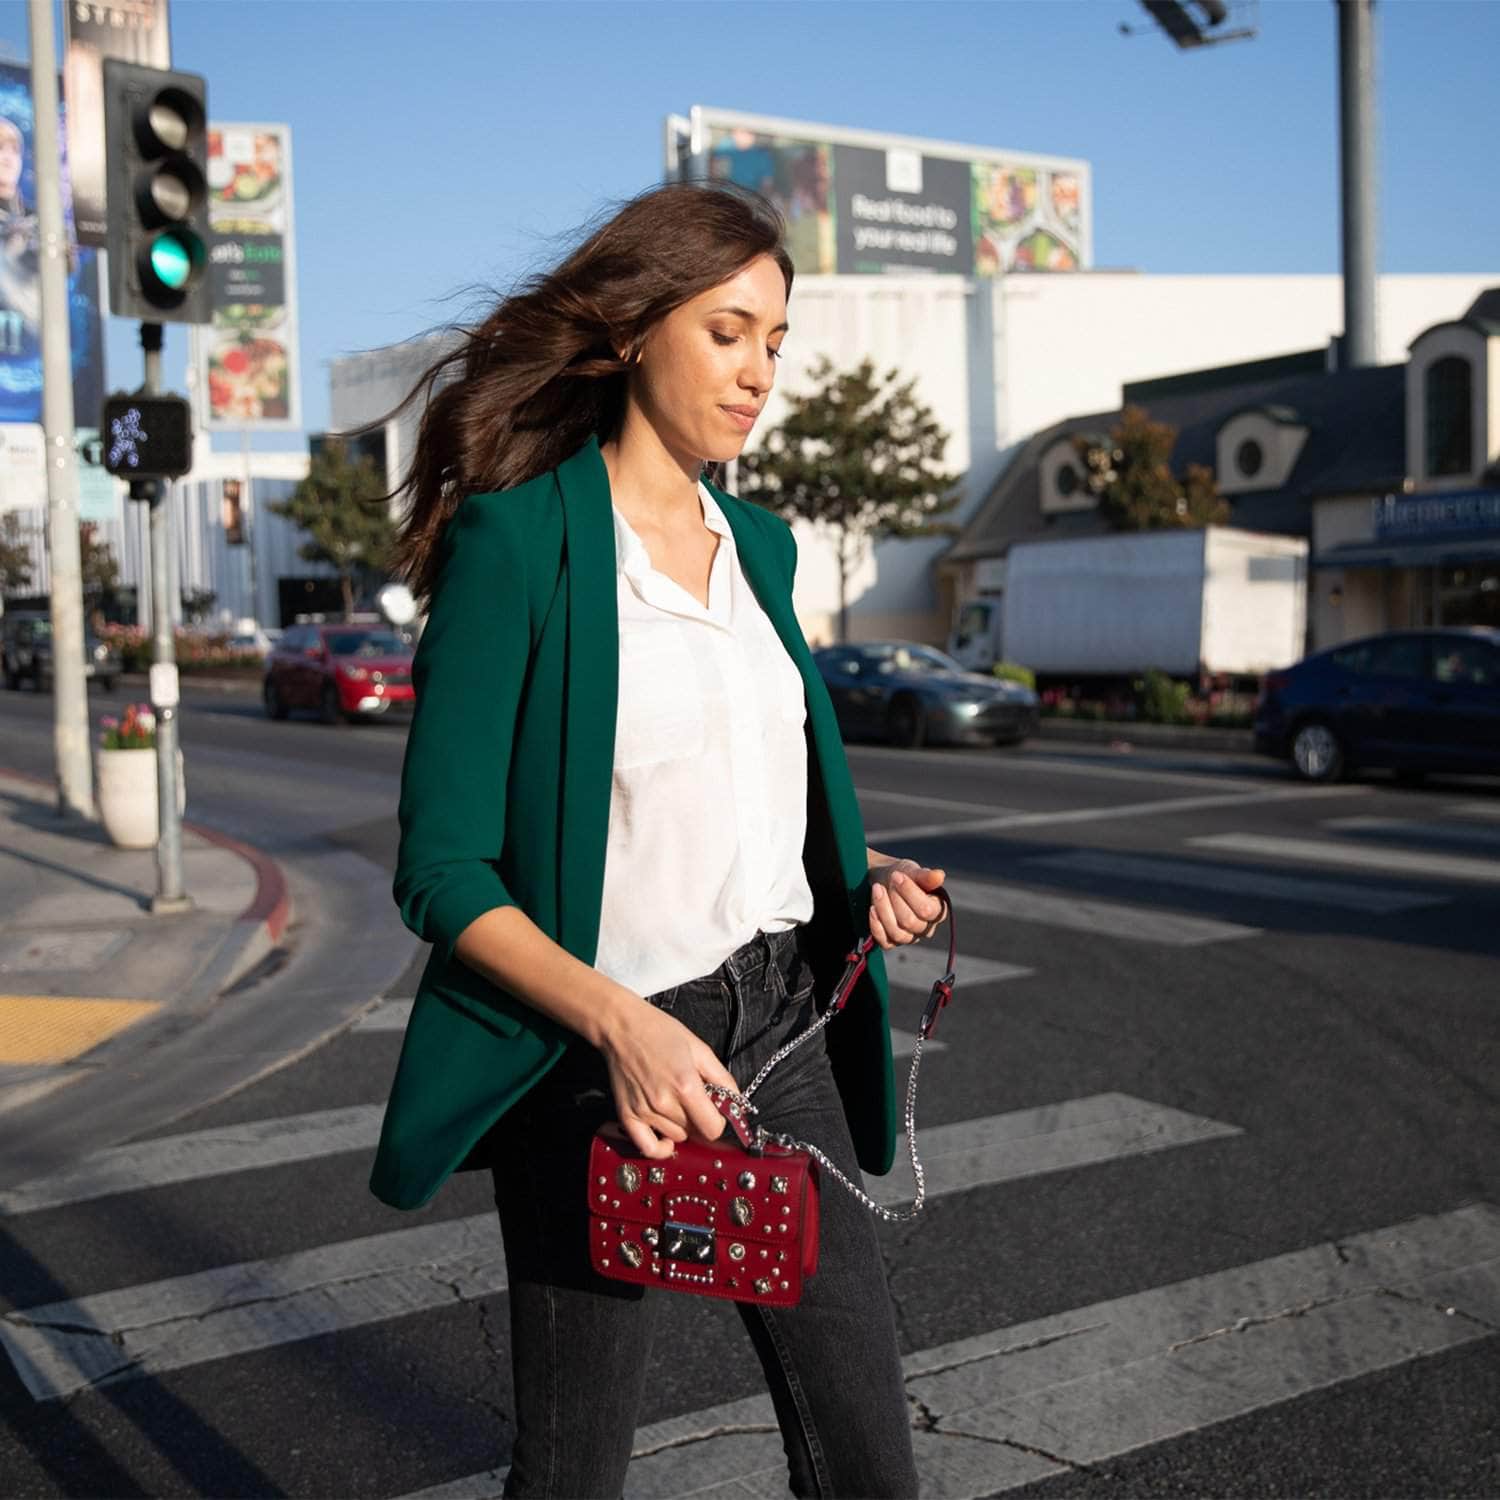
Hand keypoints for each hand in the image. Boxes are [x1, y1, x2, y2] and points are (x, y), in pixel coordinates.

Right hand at [597, 992, 740, 1159]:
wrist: (623, 1027)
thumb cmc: (660, 1032)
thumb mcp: (700, 1049)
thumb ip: (722, 1078)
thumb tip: (737, 1102)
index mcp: (686, 1085)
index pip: (713, 1129)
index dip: (720, 1121)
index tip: (717, 1111)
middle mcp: (664, 1103)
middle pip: (696, 1133)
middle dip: (700, 1119)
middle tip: (694, 1100)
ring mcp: (644, 1112)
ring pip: (676, 1137)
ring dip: (682, 1126)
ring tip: (676, 1103)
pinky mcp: (627, 1115)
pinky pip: (647, 1148)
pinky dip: (661, 1148)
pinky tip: (666, 1137)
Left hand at [868, 858, 947, 948]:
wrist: (883, 881)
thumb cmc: (902, 876)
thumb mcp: (912, 871)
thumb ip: (925, 876)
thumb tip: (940, 876)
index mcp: (938, 910)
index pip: (926, 910)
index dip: (909, 893)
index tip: (896, 875)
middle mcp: (926, 927)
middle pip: (910, 922)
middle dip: (894, 900)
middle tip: (883, 884)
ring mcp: (910, 937)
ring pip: (897, 933)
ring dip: (883, 910)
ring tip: (876, 890)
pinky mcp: (892, 942)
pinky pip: (885, 942)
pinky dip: (876, 926)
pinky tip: (872, 909)